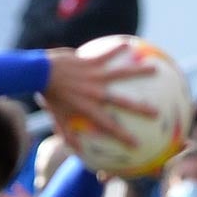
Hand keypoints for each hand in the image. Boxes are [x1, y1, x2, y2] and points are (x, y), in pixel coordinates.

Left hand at [41, 43, 158, 151]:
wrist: (39, 75)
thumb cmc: (49, 96)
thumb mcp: (57, 117)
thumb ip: (67, 133)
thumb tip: (75, 151)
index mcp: (87, 108)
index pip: (108, 126)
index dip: (122, 136)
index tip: (137, 144)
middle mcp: (94, 94)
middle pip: (122, 103)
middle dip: (140, 109)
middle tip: (157, 113)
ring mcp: (94, 77)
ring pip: (121, 74)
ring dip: (138, 71)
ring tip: (154, 69)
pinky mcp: (90, 62)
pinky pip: (107, 55)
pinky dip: (116, 50)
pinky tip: (128, 45)